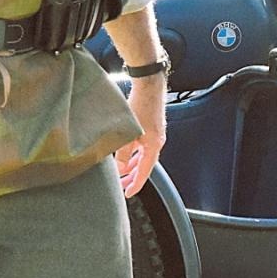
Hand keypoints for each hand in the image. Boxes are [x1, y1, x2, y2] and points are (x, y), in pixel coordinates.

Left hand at [116, 74, 165, 197]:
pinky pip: (143, 147)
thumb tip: (119, 167)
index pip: (145, 171)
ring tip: (123, 173)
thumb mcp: (129, 132)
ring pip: (144, 156)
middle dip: (134, 176)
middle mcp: (157, 142)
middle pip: (145, 166)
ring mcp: (155, 135)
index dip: (136, 184)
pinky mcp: (152, 128)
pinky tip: (126, 154)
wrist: (149, 85)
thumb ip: (123, 152)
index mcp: (154, 145)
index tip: (129, 193)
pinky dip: (135, 154)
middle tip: (123, 185)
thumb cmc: (141, 104)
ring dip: (133, 165)